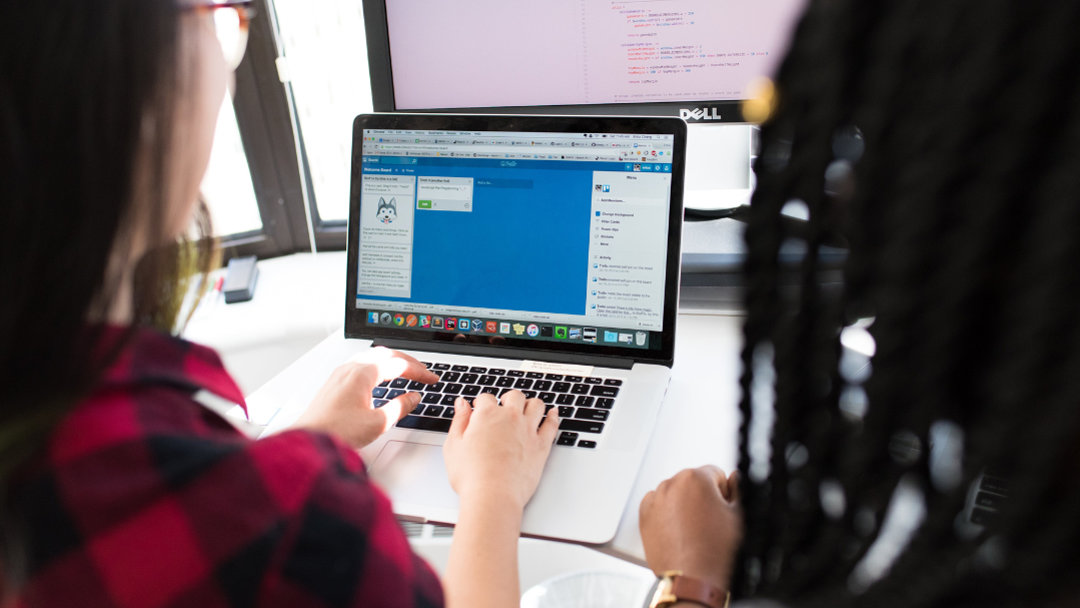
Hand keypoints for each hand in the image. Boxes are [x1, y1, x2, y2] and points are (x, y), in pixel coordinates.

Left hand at [293, 347, 438, 448]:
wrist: (308, 442)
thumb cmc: (336, 432)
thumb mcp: (378, 423)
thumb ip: (400, 407)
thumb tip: (413, 398)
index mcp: (362, 373)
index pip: (398, 364)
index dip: (419, 371)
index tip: (432, 379)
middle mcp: (350, 369)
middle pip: (385, 354)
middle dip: (407, 362)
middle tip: (422, 372)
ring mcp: (340, 374)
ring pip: (371, 357)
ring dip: (391, 361)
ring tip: (404, 371)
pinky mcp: (334, 383)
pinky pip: (360, 365)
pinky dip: (377, 367)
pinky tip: (379, 378)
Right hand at [443, 390, 559, 509]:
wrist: (493, 496)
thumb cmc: (472, 476)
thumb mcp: (454, 446)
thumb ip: (459, 421)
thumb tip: (461, 404)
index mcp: (487, 415)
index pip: (486, 398)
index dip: (481, 403)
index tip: (479, 409)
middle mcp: (510, 418)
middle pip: (514, 396)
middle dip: (508, 399)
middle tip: (504, 406)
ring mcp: (528, 430)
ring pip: (536, 405)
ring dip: (531, 404)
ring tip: (527, 409)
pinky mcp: (541, 446)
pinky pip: (552, 424)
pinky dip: (553, 417)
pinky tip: (553, 414)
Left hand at [639, 466, 742, 591]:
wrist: (693, 581)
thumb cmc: (716, 552)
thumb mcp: (740, 516)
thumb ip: (740, 488)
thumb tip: (735, 477)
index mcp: (696, 478)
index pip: (715, 474)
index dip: (724, 493)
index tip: (723, 510)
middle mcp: (671, 484)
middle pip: (694, 482)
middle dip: (703, 498)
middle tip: (710, 524)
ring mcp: (655, 500)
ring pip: (676, 494)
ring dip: (685, 505)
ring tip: (695, 531)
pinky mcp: (644, 515)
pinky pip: (659, 506)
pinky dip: (668, 514)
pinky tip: (680, 532)